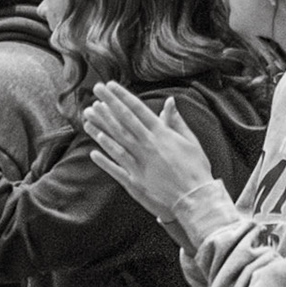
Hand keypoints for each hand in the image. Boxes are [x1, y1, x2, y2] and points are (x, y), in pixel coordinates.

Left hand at [82, 81, 216, 219]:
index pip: (138, 110)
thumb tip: (169, 101)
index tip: (110, 85)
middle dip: (108, 104)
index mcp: (162, 135)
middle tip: (95, 90)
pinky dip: (104, 159)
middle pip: (124, 121)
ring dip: (101, 127)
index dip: (122, 97)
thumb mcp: (190, 142)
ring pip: (116, 141)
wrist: (197, 200)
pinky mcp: (136, 181)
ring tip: (88, 114)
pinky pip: (116, 167)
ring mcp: (140, 163)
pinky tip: (92, 151)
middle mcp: (148, 146)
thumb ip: (176, 121)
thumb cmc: (196, 170)